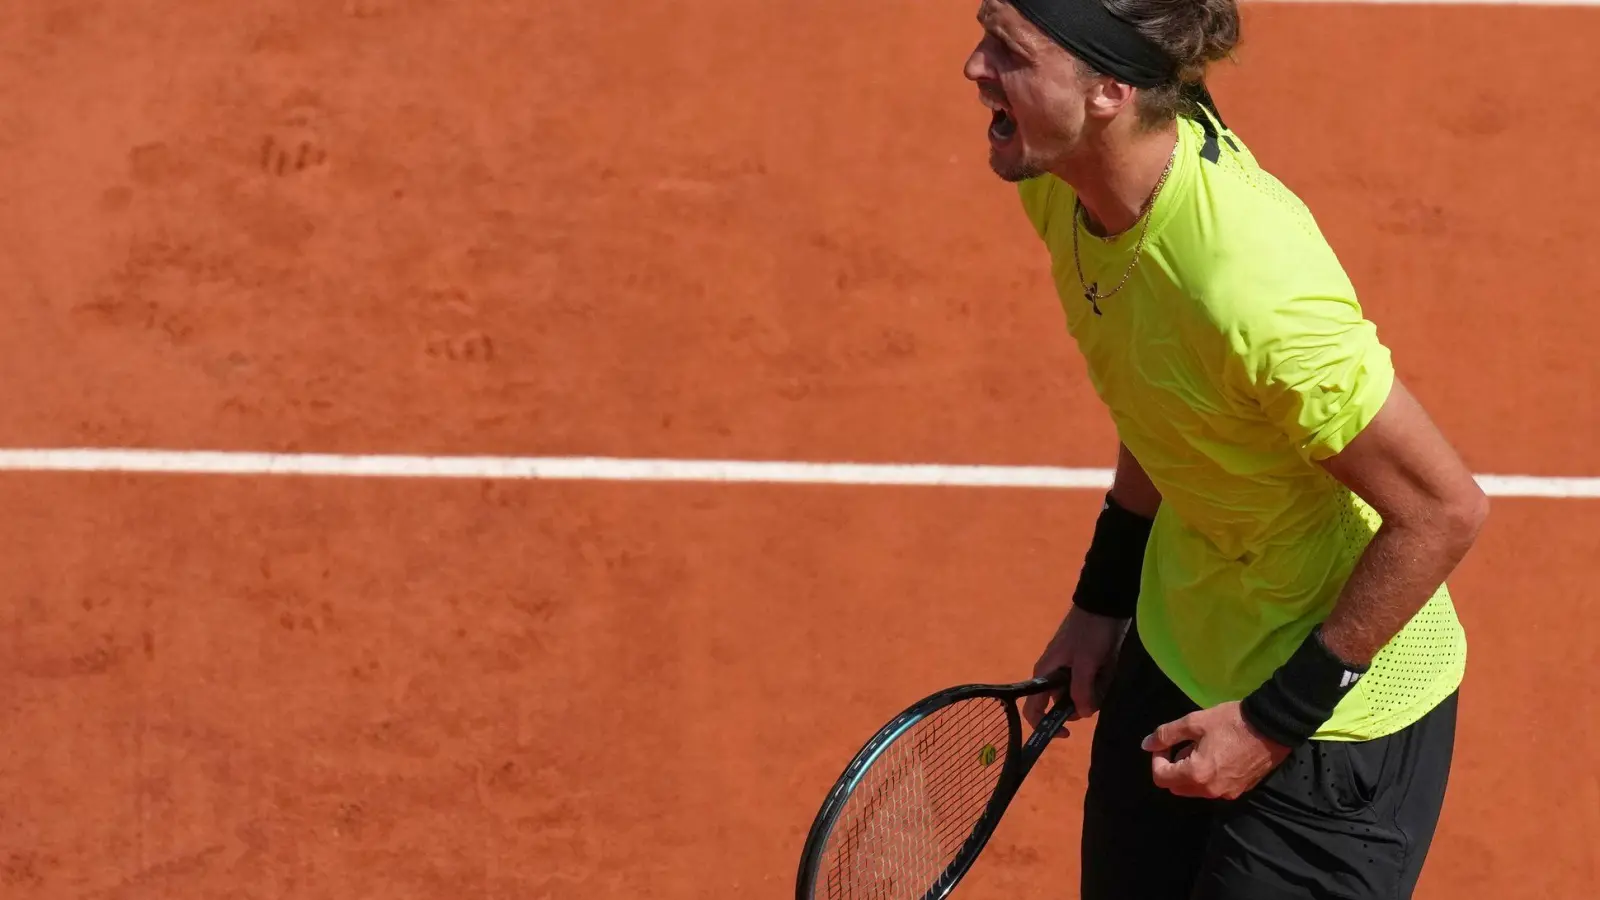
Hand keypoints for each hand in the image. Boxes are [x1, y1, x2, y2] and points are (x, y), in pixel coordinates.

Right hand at [1022, 607, 1128, 734]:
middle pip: (1063, 704)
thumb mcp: (1086, 663)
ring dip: (1096, 690)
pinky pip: (1091, 684)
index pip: (1033, 710)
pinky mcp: (1084, 665)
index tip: (1068, 733)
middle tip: (1097, 689)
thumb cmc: (1089, 633)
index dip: (1045, 726)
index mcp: (1044, 674)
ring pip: (1081, 695)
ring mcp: (1069, 670)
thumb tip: (1082, 713)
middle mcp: (1053, 675)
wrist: (1104, 605)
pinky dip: (1101, 681)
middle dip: (1083, 703)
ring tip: (1104, 670)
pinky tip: (1107, 666)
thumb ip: (1082, 690)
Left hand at [1142, 701, 1291, 799]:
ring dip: (1189, 772)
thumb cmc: (1231, 722)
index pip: (1161, 778)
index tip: (1165, 744)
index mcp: (1196, 774)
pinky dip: (1207, 776)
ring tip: (1201, 747)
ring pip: (1195, 789)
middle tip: (1182, 745)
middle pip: (1177, 787)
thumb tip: (1146, 745)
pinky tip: (1217, 755)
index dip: (1157, 760)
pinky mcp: (1240, 790)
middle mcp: (1210, 790)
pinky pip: (1213, 788)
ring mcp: (1227, 793)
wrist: (1272, 727)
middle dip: (1172, 768)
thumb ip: (1166, 735)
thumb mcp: (1194, 722)